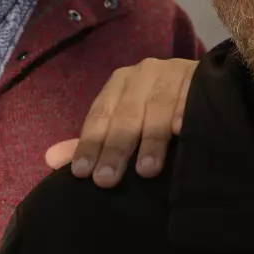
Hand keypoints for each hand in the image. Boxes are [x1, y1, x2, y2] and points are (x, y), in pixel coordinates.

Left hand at [44, 58, 196, 187]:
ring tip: (146, 171)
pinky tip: (181, 133)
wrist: (203, 85)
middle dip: (116, 149)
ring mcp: (172, 72)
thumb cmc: (156, 110)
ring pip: (157, 107)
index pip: (99, 115)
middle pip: (126, 114)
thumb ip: (93, 142)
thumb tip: (50, 159)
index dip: (90, 145)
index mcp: (119, 83)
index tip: (82, 174)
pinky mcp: (199, 76)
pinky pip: (189, 98)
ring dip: (151, 139)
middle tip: (107, 181)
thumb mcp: (122, 123)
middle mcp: (143, 73)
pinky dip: (184, 114)